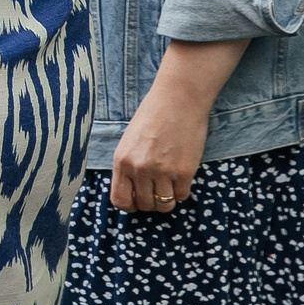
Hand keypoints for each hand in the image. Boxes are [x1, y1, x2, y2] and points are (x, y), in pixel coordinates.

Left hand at [108, 84, 208, 213]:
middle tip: (157, 189)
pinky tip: (181, 175)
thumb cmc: (153, 116)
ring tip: (169, 184)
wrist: (178, 99)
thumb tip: (132, 191)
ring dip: (167, 199)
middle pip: (144, 205)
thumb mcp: (129, 140)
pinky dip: (182, 189)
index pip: (119, 200)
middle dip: (151, 202)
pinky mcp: (184, 171)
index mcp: (121, 160)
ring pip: (164, 205)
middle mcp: (139, 168)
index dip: (129, 205)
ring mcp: (162, 171)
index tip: (137, 199)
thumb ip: (128, 165)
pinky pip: (182, 195)